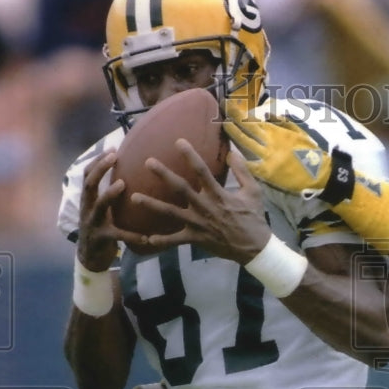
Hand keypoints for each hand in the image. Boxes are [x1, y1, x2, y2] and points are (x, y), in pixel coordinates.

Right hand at [77, 151, 151, 269]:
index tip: (113, 148)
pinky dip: (132, 236)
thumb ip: (110, 193)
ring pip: (99, 206)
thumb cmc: (101, 227)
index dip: (97, 161)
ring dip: (109, 193)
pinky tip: (147, 238)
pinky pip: (117, 236)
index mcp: (88, 199)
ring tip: (123, 184)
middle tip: (114, 158)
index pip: (87, 174)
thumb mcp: (102, 208)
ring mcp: (92, 223)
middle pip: (88, 184)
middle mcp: (87, 208)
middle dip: (99, 169)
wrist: (90, 257)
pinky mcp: (101, 239)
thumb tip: (129, 173)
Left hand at [131, 142, 272, 263]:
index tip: (178, 141)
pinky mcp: (196, 238)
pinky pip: (176, 240)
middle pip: (180, 188)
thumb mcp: (254, 191)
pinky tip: (148, 239)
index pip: (202, 171)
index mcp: (219, 194)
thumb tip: (232, 152)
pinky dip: (163, 241)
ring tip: (134, 197)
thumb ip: (242, 171)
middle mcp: (205, 207)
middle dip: (164, 175)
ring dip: (152, 205)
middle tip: (148, 162)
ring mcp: (198, 224)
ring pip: (171, 213)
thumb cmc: (254, 218)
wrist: (254, 247)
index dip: (190, 155)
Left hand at [222, 102, 342, 197]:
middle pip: (247, 128)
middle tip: (221, 108)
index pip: (255, 120)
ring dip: (234, 134)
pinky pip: (250, 165)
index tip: (229, 104)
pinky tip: (229, 155)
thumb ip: (283, 121)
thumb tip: (268, 110)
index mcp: (278, 133)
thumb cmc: (310, 153)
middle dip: (233, 118)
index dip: (240, 112)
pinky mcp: (268, 172)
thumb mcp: (299, 132)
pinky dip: (240, 161)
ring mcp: (267, 157)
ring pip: (246, 144)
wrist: (319, 174)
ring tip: (223, 125)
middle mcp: (270, 142)